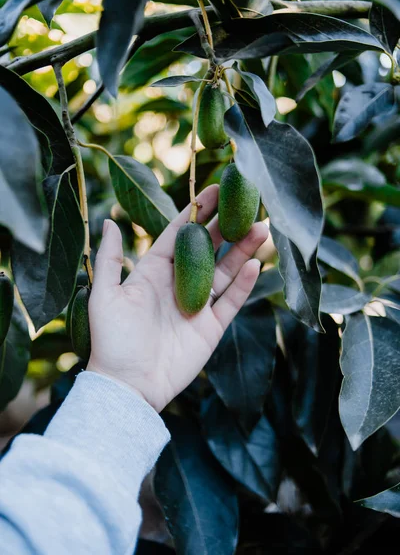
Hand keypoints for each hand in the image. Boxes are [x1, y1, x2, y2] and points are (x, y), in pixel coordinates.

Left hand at [87, 185, 267, 411]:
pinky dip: (244, 283)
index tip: (214, 188)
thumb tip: (108, 221)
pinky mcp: (211, 327)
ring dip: (243, 249)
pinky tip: (254, 264)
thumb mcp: (105, 296)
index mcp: (154, 271)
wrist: (129, 385)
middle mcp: (179, 283)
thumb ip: (109, 259)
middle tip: (247, 203)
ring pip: (226, 270)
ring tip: (261, 228)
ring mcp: (198, 304)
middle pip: (209, 248)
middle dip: (227, 225)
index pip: (180, 234)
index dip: (197, 211)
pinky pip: (231, 301)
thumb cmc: (112, 340)